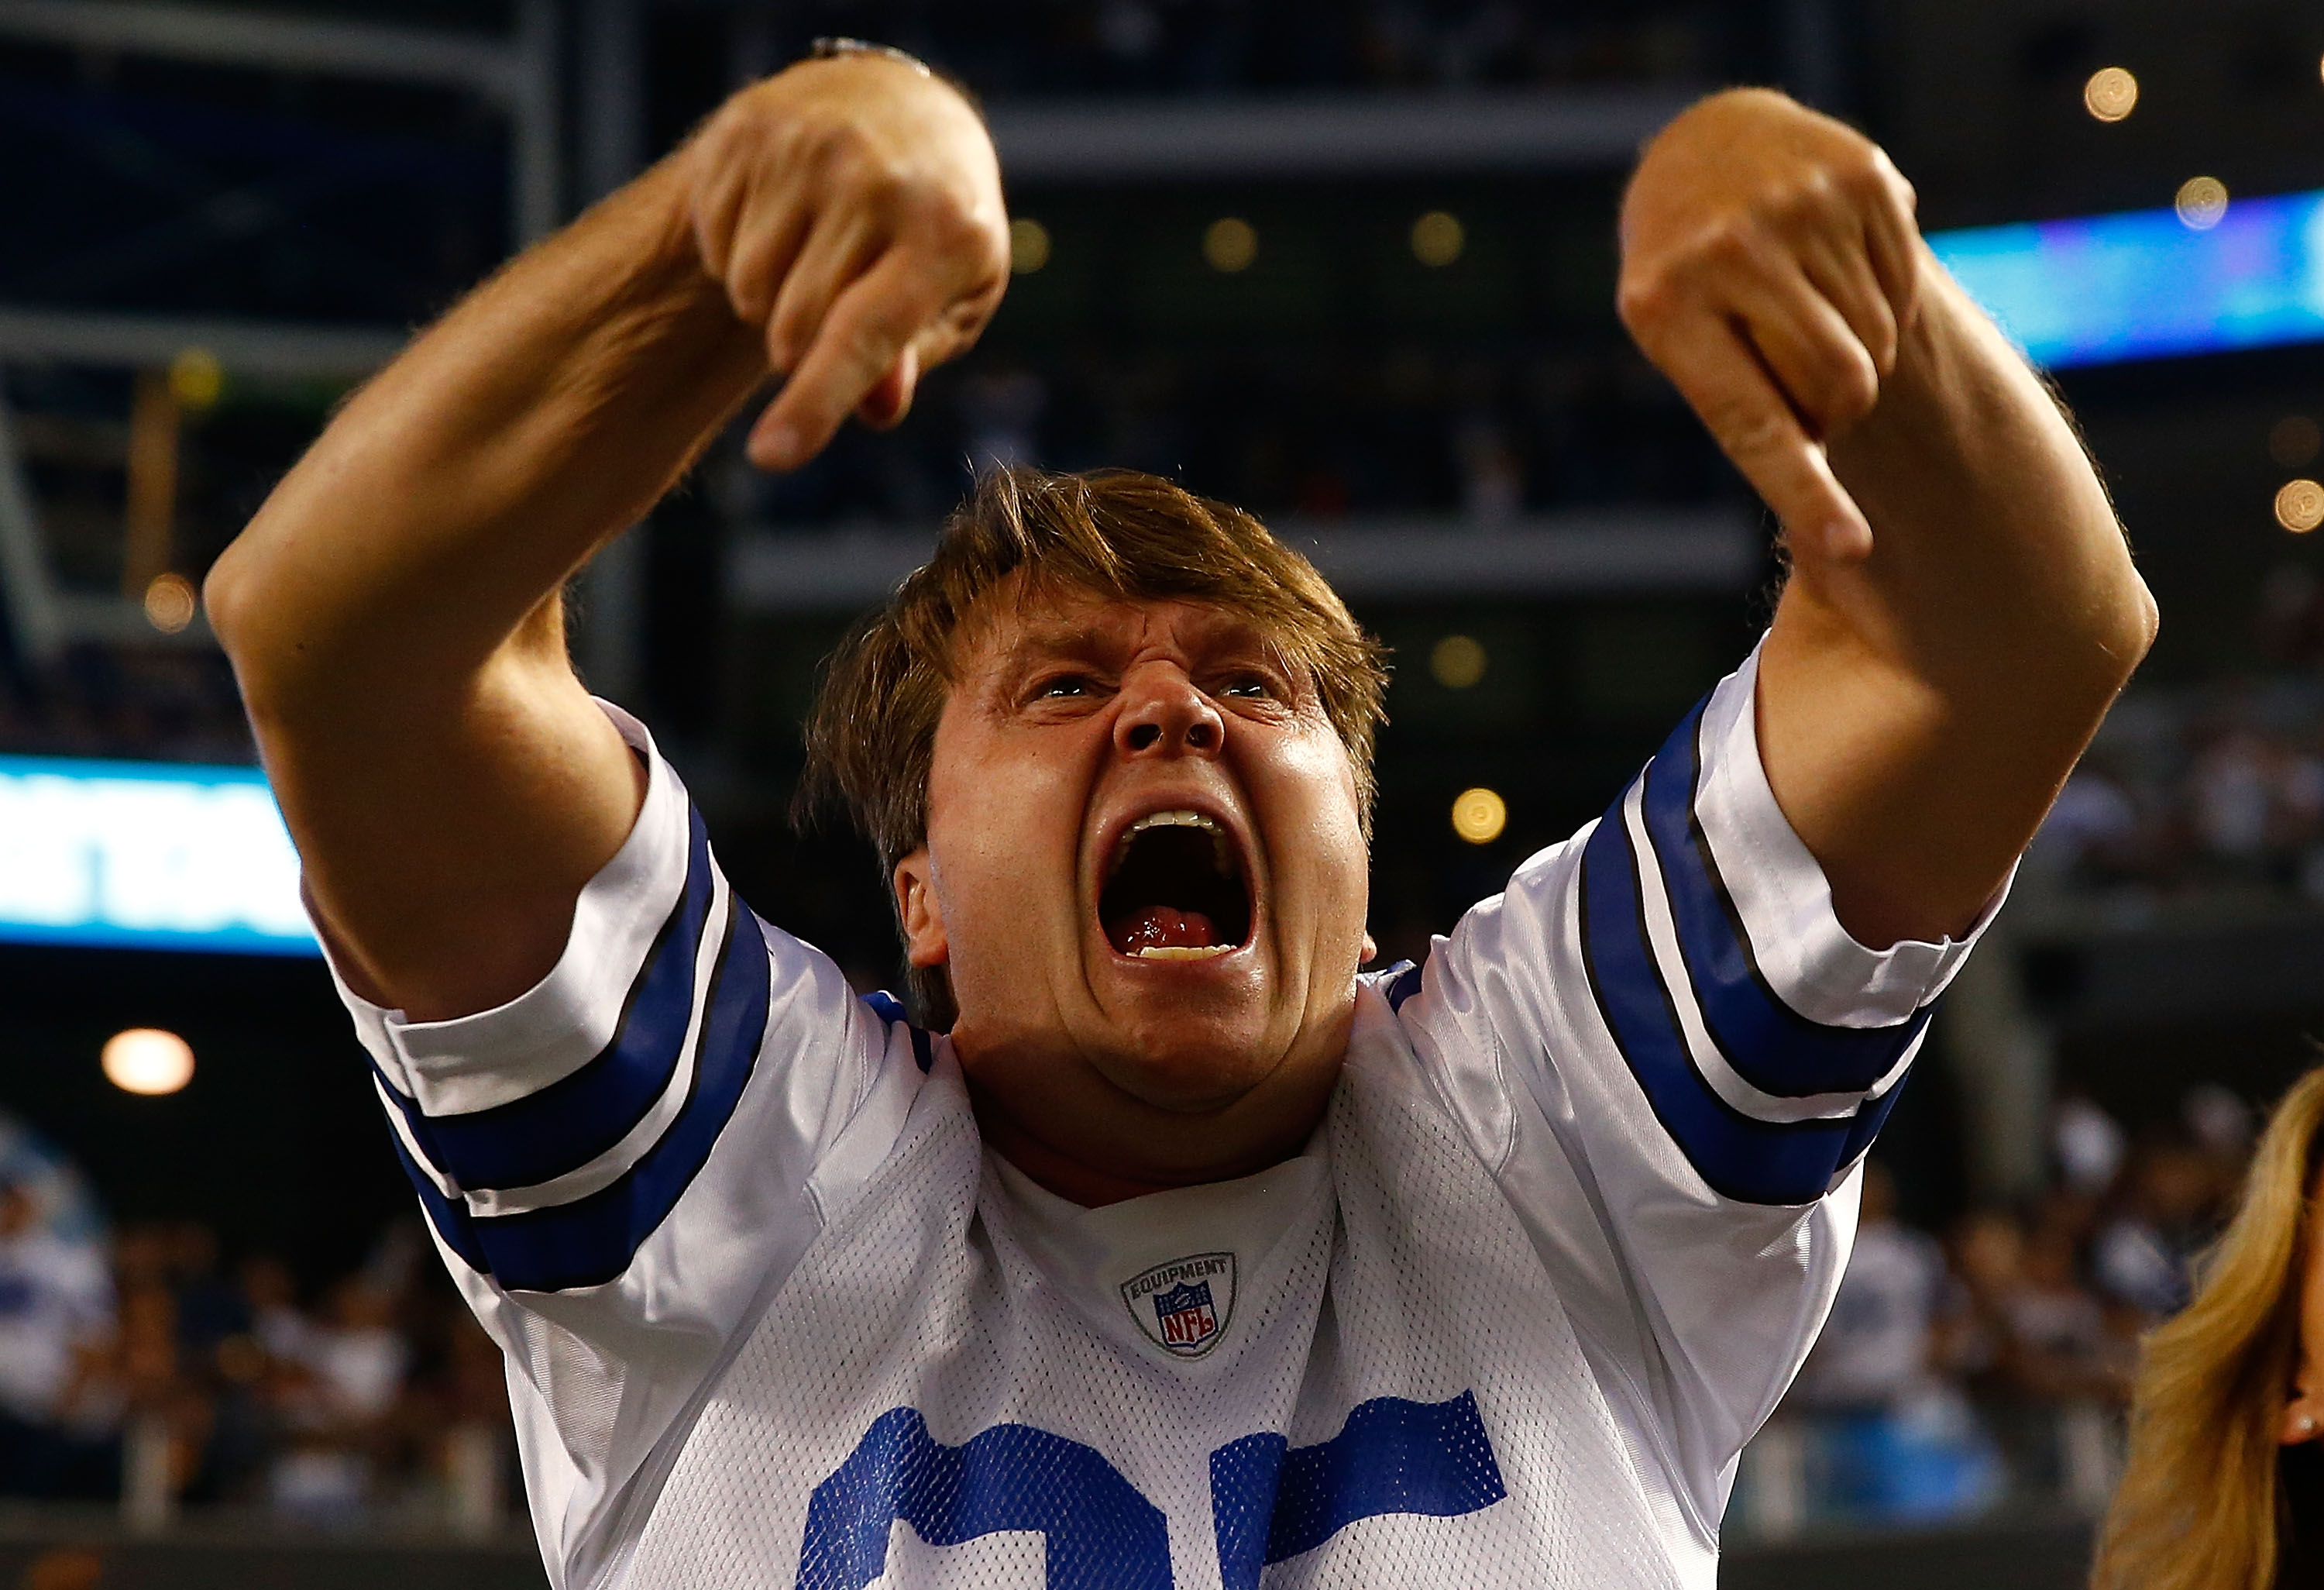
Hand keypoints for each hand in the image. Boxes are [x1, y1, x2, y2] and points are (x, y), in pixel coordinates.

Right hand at [684, 55, 1010, 469]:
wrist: (902, 109)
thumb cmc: (937, 229)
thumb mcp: (951, 297)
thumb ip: (908, 358)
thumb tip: (874, 409)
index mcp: (946, 235)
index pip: (865, 337)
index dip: (816, 403)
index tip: (772, 457)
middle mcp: (878, 180)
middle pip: (795, 328)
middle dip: (803, 350)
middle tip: (836, 310)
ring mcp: (808, 146)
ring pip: (747, 288)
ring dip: (768, 303)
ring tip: (812, 260)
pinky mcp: (750, 129)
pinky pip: (715, 240)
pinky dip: (738, 253)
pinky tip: (782, 222)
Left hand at [1617, 89, 1922, 561]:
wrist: (1708, 147)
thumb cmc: (1688, 279)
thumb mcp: (1678, 337)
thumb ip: (1743, 407)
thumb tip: (1838, 538)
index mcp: (1666, 307)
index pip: (1752, 424)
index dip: (1805, 493)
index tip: (1850, 546)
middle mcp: (1729, 251)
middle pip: (1840, 384)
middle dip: (1837, 404)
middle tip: (1803, 381)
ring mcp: (1798, 206)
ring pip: (1878, 340)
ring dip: (1858, 351)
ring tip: (1806, 311)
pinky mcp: (1862, 176)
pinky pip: (1905, 284)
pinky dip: (1883, 297)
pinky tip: (1837, 268)